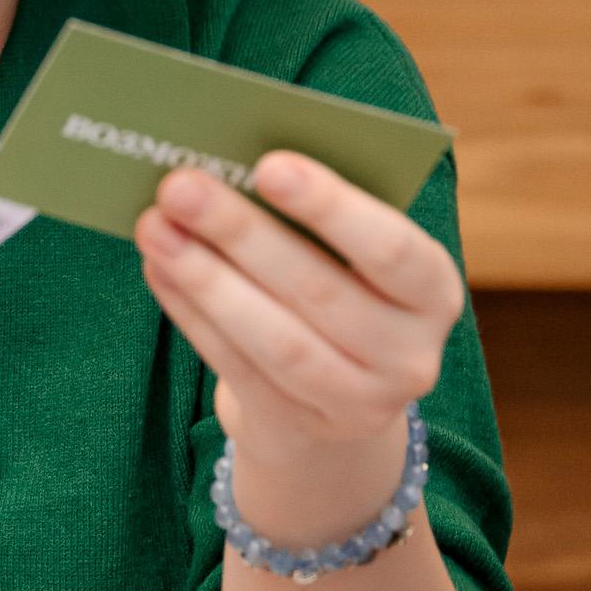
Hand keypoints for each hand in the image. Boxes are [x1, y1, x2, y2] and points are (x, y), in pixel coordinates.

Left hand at [136, 151, 462, 462]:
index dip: (331, 208)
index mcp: (434, 292)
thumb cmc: (343, 288)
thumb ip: (314, 216)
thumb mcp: (354, 257)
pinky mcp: (298, 426)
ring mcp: (357, 403)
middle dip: (242, 233)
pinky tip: (159, 268)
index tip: (268, 165)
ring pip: (275, 340)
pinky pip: (236, 366)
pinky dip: (191, 313)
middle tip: (181, 185)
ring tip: (156, 227)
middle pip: (319, 291)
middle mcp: (408, 355)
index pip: (392, 249)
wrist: (340, 401)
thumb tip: (229, 166)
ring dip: (206, 279)